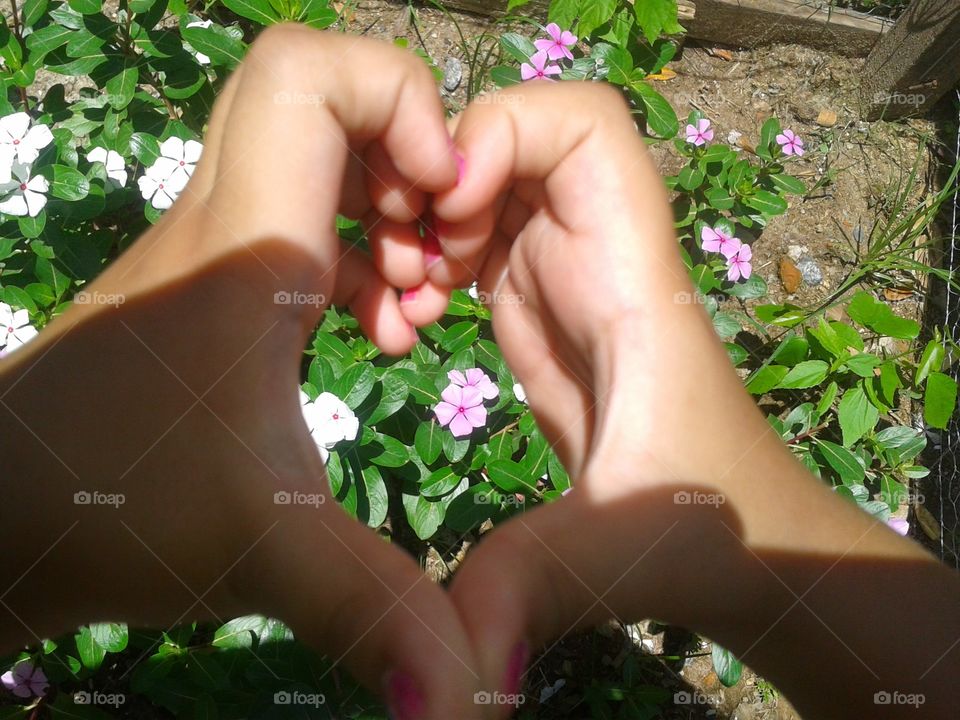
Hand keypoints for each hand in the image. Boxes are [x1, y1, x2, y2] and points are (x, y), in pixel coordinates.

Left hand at [0, 26, 481, 719]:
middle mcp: (227, 220)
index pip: (309, 71)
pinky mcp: (209, 290)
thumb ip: (376, 612)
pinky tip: (373, 327)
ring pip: (310, 159)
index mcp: (248, 241)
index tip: (441, 193)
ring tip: (411, 296)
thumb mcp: (266, 550)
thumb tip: (466, 703)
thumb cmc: (115, 506)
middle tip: (436, 245)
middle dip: (403, 154)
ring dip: (381, 209)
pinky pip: (300, 222)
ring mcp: (212, 250)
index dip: (397, 98)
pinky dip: (353, 252)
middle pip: (316, 93)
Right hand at [414, 82, 958, 718]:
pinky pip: (480, 238)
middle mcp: (601, 258)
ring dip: (432, 212)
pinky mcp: (542, 308)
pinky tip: (411, 311)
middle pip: (522, 138)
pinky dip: (434, 251)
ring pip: (494, 183)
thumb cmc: (706, 530)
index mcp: (630, 281)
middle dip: (446, 172)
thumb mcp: (613, 553)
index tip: (447, 213)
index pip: (585, 129)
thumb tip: (442, 681)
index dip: (507, 133)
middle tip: (401, 252)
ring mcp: (569, 278)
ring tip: (399, 285)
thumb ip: (529, 587)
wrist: (746, 539)